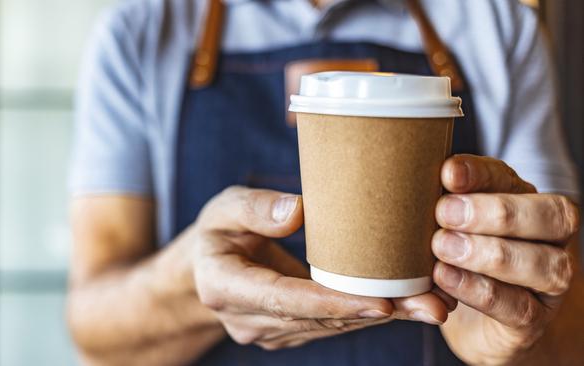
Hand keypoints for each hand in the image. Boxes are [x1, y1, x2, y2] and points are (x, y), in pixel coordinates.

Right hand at [193, 186, 454, 349]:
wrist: (204, 269)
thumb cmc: (216, 231)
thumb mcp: (223, 208)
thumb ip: (254, 208)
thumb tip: (298, 211)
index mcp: (226, 287)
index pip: (285, 300)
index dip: (334, 303)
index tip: (382, 302)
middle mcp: (249, 320)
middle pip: (320, 319)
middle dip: (376, 313)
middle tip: (430, 306)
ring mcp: (270, 331)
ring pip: (331, 327)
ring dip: (381, 318)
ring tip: (431, 305)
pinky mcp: (289, 330)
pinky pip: (331, 325)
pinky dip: (367, 314)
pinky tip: (405, 305)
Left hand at [433, 155, 579, 364]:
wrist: (480, 322)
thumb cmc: (458, 260)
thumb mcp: (446, 228)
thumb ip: (437, 206)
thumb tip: (402, 179)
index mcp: (525, 199)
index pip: (512, 179)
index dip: (481, 174)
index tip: (446, 173)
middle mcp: (549, 236)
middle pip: (548, 215)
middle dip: (493, 211)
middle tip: (443, 212)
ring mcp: (549, 280)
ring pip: (541, 263)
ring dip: (488, 253)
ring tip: (442, 247)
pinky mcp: (534, 320)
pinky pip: (516, 305)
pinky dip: (478, 290)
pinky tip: (446, 277)